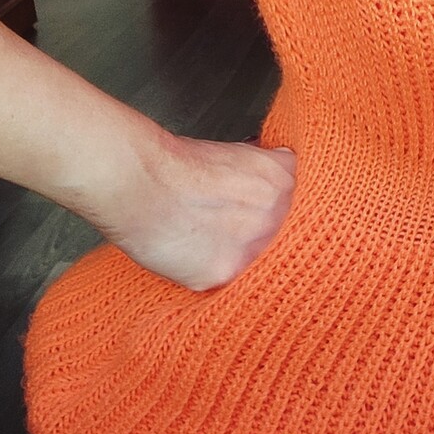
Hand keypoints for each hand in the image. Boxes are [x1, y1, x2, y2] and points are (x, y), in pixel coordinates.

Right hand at [99, 134, 297, 291]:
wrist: (138, 182)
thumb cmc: (175, 165)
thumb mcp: (232, 154)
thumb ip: (258, 171)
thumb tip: (268, 177)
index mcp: (278, 179)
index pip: (295, 198)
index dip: (274, 204)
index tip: (261, 210)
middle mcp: (272, 215)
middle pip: (280, 230)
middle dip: (259, 228)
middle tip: (231, 225)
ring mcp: (250, 248)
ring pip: (256, 258)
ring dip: (239, 252)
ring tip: (210, 239)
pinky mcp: (223, 274)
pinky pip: (228, 280)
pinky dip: (212, 269)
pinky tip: (195, 254)